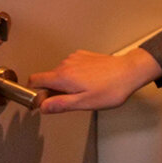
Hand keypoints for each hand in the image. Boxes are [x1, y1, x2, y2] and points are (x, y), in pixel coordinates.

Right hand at [28, 48, 161, 113]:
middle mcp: (65, 64)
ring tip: (85, 91)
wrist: (128, 72)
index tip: (41, 100)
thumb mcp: (84, 103)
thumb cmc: (110, 89)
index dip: (33, 91)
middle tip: (72, 100)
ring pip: (60, 72)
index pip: (35, 80)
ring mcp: (74, 58)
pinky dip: (75, 74)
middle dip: (54, 90)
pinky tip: (90, 81)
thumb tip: (42, 107)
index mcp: (63, 76)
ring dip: (66, 83)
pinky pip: (71, 66)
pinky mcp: (83, 55)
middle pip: (48, 78)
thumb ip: (61, 104)